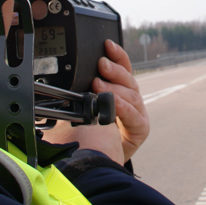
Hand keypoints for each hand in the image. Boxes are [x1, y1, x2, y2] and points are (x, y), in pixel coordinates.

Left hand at [92, 39, 149, 161]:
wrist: (102, 160)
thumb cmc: (93, 132)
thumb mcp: (85, 108)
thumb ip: (82, 92)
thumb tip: (64, 77)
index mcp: (119, 88)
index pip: (121, 67)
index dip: (116, 54)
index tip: (107, 44)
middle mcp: (131, 98)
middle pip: (127, 78)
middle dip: (114, 69)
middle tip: (101, 63)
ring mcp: (138, 112)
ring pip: (131, 94)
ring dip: (114, 88)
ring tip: (98, 85)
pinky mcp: (141, 128)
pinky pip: (134, 115)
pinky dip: (122, 108)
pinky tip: (112, 104)